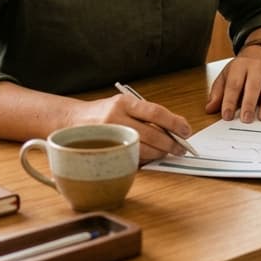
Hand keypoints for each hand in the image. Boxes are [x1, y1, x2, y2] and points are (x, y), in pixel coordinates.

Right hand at [74, 94, 192, 163]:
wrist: (73, 121)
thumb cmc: (106, 112)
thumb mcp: (125, 104)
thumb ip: (148, 113)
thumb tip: (176, 128)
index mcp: (124, 103)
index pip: (155, 112)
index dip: (175, 122)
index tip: (186, 130)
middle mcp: (116, 118)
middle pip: (151, 134)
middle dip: (171, 143)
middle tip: (182, 147)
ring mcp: (110, 136)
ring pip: (143, 149)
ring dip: (160, 153)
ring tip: (170, 152)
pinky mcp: (106, 151)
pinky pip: (132, 157)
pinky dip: (146, 158)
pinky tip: (153, 155)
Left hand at [206, 50, 260, 122]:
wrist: (259, 54)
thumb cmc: (239, 70)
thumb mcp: (225, 76)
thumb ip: (217, 93)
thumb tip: (209, 109)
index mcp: (239, 66)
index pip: (234, 84)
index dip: (229, 101)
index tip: (227, 116)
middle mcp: (255, 68)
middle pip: (253, 86)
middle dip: (249, 103)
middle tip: (246, 119)